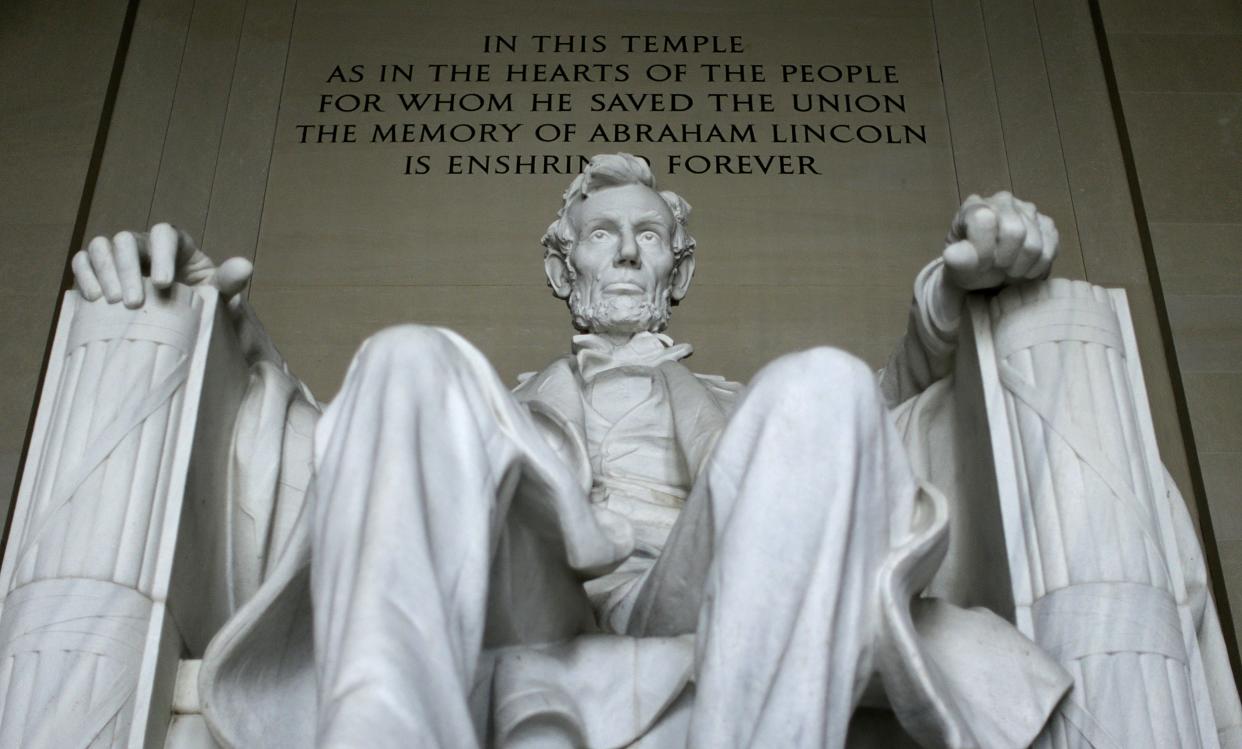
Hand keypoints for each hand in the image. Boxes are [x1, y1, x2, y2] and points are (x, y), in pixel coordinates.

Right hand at [72, 223, 252, 308]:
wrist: (182, 326)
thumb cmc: (203, 306)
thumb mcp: (219, 297)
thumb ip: (229, 281)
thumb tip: (245, 265)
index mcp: (176, 245)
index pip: (165, 234)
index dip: (161, 254)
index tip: (164, 284)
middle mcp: (145, 245)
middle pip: (127, 240)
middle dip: (128, 269)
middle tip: (133, 303)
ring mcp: (120, 256)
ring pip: (102, 246)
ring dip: (104, 271)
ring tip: (112, 302)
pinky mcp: (101, 271)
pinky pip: (83, 261)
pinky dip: (84, 275)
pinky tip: (93, 298)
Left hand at [942, 192, 1058, 291]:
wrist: (989, 273)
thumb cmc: (970, 267)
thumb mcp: (957, 268)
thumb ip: (956, 260)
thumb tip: (952, 255)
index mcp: (975, 206)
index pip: (985, 221)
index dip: (984, 250)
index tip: (980, 264)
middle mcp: (1003, 201)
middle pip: (1015, 232)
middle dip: (1005, 260)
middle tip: (997, 268)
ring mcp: (1027, 210)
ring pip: (1035, 244)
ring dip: (1021, 267)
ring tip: (1009, 270)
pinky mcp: (1046, 224)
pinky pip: (1051, 249)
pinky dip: (1037, 267)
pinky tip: (1024, 268)